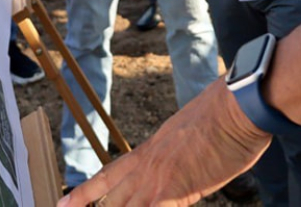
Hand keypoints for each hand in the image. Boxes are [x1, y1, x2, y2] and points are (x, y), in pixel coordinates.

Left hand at [59, 79, 270, 206]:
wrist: (237, 104)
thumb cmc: (225, 115)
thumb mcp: (191, 134)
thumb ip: (180, 154)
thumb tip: (184, 165)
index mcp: (150, 150)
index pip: (109, 176)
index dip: (85, 194)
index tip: (63, 204)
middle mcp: (147, 165)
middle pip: (110, 200)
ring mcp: (157, 178)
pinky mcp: (173, 190)